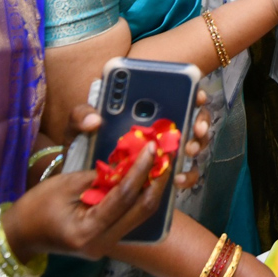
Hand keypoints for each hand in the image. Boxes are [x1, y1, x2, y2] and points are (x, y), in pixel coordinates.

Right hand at [2, 140, 168, 262]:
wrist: (19, 236)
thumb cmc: (35, 207)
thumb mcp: (64, 184)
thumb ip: (98, 177)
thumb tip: (127, 164)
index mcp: (87, 231)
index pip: (124, 196)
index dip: (140, 169)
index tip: (152, 148)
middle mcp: (101, 243)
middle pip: (141, 210)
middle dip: (156, 180)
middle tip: (165, 154)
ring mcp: (105, 245)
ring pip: (140, 215)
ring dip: (151, 188)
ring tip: (160, 163)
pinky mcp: (106, 240)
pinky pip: (130, 217)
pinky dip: (139, 196)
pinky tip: (145, 177)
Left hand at [61, 95, 208, 190]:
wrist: (79, 184)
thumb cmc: (84, 148)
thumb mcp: (77, 128)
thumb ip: (80, 115)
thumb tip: (95, 120)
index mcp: (146, 108)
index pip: (179, 93)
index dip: (193, 92)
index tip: (197, 96)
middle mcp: (163, 126)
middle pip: (195, 117)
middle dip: (200, 121)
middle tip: (195, 128)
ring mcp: (167, 150)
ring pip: (196, 144)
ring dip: (197, 146)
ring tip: (188, 152)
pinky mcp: (167, 175)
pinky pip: (186, 174)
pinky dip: (187, 176)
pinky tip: (177, 180)